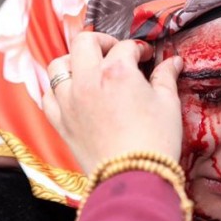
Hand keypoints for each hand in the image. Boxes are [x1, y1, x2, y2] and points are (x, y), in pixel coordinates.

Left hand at [42, 32, 183, 173]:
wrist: (133, 178)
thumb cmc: (155, 141)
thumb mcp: (168, 104)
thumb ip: (166, 78)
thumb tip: (173, 62)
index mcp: (117, 71)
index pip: (126, 47)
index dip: (139, 48)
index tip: (146, 57)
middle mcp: (88, 80)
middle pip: (84, 43)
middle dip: (101, 41)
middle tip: (115, 51)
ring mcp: (69, 101)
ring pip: (58, 65)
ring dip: (74, 61)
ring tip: (88, 68)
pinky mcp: (60, 122)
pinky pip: (47, 95)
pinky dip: (57, 89)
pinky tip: (69, 91)